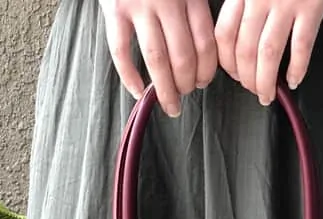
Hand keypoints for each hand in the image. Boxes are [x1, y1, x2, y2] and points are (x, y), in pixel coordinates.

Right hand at [102, 0, 217, 116]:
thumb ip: (196, 6)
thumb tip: (209, 51)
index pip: (206, 44)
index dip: (207, 71)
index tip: (203, 83)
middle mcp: (167, 1)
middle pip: (183, 57)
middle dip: (187, 85)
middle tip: (185, 95)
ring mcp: (139, 6)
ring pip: (157, 60)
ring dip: (165, 89)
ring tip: (170, 105)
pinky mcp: (114, 10)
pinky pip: (121, 52)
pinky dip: (130, 77)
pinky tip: (138, 92)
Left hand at [215, 0, 322, 103]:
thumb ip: (241, 1)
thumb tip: (235, 35)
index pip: (224, 35)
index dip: (227, 63)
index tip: (234, 75)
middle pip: (244, 51)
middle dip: (246, 79)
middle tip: (252, 90)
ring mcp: (287, 3)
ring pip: (268, 54)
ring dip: (265, 81)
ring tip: (267, 95)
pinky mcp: (312, 7)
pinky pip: (302, 46)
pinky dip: (297, 68)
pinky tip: (294, 81)